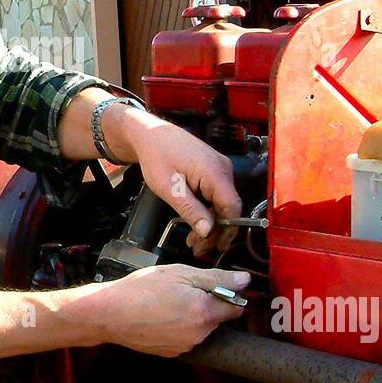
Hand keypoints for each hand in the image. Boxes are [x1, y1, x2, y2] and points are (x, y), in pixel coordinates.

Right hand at [93, 265, 250, 356]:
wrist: (110, 313)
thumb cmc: (141, 290)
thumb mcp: (180, 273)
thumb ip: (216, 278)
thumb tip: (243, 280)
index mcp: (205, 312)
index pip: (236, 307)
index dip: (228, 294)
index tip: (216, 286)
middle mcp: (199, 334)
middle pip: (217, 318)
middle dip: (207, 303)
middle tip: (183, 289)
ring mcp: (185, 346)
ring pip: (200, 327)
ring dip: (192, 315)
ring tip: (168, 302)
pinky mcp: (172, 353)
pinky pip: (185, 337)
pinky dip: (178, 326)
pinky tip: (161, 315)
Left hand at [106, 106, 242, 257]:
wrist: (149, 134)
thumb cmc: (156, 154)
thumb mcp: (169, 188)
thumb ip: (191, 210)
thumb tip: (208, 231)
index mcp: (214, 172)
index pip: (232, 208)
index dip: (226, 230)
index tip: (214, 246)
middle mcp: (222, 169)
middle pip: (228, 208)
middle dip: (216, 231)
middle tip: (199, 248)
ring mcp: (219, 169)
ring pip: (222, 204)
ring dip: (210, 223)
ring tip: (194, 240)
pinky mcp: (213, 171)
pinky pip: (216, 196)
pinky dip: (207, 211)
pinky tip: (196, 223)